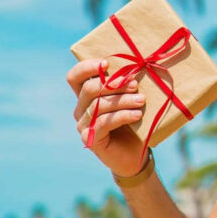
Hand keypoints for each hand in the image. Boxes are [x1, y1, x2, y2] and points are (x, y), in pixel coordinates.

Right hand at [67, 59, 148, 176]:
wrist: (136, 154)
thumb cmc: (134, 122)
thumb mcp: (130, 100)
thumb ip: (127, 85)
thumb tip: (138, 67)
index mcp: (87, 96)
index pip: (75, 77)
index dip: (87, 67)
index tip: (107, 63)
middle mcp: (81, 109)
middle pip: (89, 89)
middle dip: (113, 84)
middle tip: (135, 84)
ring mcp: (83, 125)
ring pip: (98, 106)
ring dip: (122, 100)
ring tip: (141, 100)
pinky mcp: (90, 139)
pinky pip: (104, 123)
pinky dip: (122, 116)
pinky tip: (137, 115)